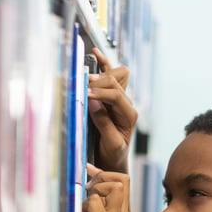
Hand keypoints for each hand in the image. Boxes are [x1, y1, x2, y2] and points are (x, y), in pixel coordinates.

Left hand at [82, 164, 129, 211]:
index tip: (90, 175)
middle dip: (102, 176)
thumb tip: (86, 197)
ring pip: (113, 186)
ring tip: (86, 211)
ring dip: (94, 191)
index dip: (106, 174)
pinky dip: (84, 206)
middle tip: (87, 188)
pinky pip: (94, 202)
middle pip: (122, 179)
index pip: (122, 182)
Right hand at [88, 48, 137, 172]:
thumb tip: (94, 102)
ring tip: (84, 79)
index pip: (116, 95)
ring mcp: (119, 98)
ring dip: (100, 75)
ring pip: (115, 75)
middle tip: (82, 88)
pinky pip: (111, 74)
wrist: (113, 158)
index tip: (85, 95)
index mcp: (129, 114)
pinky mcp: (110, 97)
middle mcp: (126, 103)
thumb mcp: (111, 143)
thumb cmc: (113, 153)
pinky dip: (103, 63)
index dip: (100, 93)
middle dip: (98, 84)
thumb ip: (104, 123)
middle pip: (115, 81)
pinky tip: (95, 53)